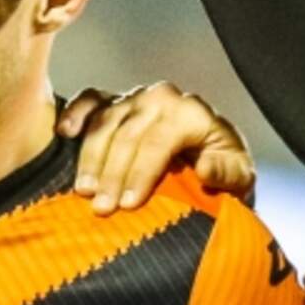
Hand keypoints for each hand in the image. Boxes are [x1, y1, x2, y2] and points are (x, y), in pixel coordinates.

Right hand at [57, 84, 254, 214]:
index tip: (128, 204)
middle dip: (112, 173)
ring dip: (90, 158)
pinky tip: (65, 133)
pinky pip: (91, 100)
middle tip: (101, 207)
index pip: (158, 141)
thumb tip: (204, 169)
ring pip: (105, 122)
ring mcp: (136, 97)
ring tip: (84, 191)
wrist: (213, 154)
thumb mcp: (240, 176)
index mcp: (191, 112)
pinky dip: (75, 113)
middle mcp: (162, 98)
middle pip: (127, 134)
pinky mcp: (117, 101)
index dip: (141, 173)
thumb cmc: (224, 169)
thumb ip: (227, 173)